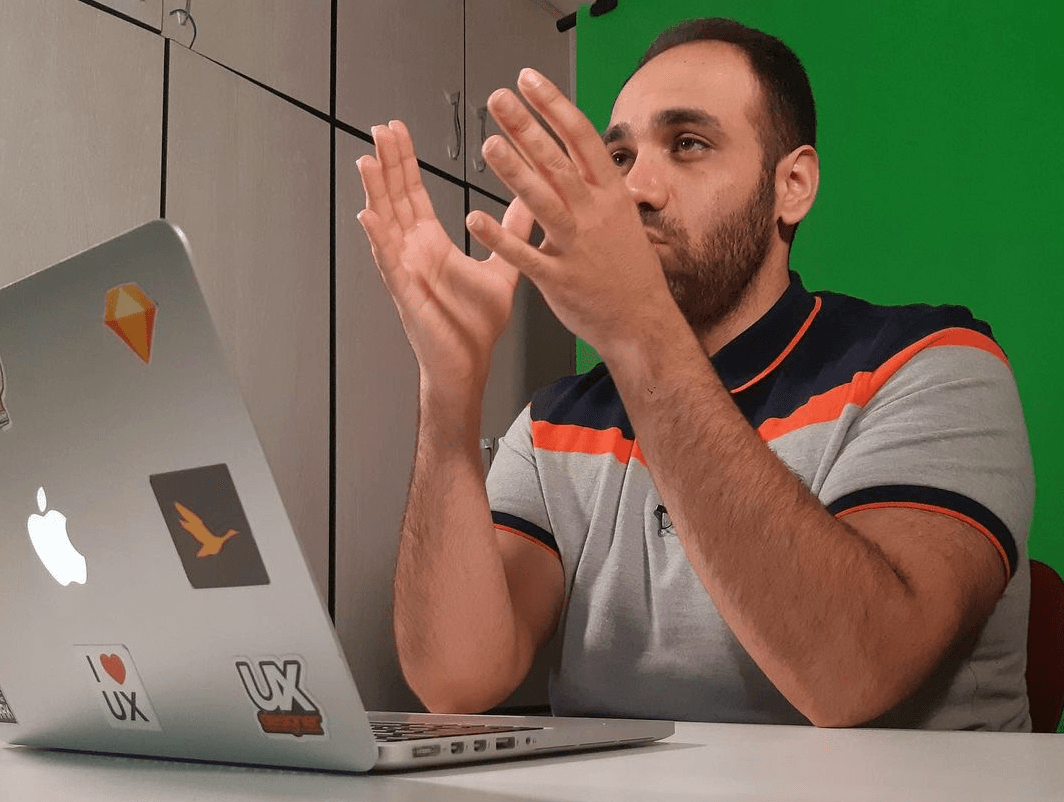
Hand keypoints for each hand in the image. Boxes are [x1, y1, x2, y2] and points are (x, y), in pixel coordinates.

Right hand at [356, 121, 533, 397]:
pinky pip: (388, 262)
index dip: (404, 162)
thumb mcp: (502, 269)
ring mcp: (405, 271)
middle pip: (395, 199)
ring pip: (385, 224)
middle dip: (388, 163)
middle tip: (380, 128)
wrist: (469, 365)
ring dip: (375, 192)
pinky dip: (377, 238)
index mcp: (432, 245)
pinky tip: (368, 215)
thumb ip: (511, 234)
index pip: (413, 194)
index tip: (397, 131)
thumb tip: (529, 203)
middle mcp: (413, 253)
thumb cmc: (477, 326)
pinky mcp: (405, 293)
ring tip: (367, 160)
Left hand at [465, 69, 674, 355]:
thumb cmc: (628, 269)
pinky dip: (498, 237)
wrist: (641, 321)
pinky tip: (473, 218)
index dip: (553, 105)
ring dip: (513, 171)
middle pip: (557, 161)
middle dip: (526, 126)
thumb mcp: (620, 216)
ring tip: (488, 143)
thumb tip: (569, 147)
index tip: (528, 80)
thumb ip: (592, 183)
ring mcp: (576, 246)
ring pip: (542, 202)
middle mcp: (593, 214)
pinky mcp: (558, 278)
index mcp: (610, 194)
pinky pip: (524, 255)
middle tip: (497, 99)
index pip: (581, 137)